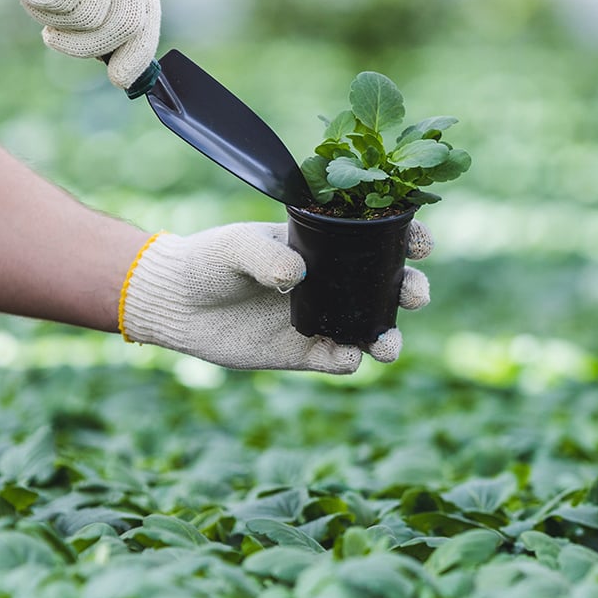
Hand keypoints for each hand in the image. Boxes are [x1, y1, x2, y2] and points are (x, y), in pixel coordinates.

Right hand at [0, 0, 160, 90]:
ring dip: (47, 14)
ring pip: (89, 17)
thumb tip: (115, 62)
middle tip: (49, 36)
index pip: (148, 11)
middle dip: (84, 45)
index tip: (119, 79)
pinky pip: (60, 1)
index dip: (137, 51)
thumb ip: (94, 2)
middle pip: (124, 25)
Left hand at [120, 222, 431, 373]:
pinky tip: (346, 355)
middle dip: (411, 289)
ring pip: (373, 328)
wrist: (178, 304)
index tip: (420, 243)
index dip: (408, 238)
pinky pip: (341, 359)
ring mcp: (323, 317)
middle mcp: (332, 281)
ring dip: (390, 336)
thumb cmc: (209, 260)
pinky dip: (350, 359)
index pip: (378, 238)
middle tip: (413, 295)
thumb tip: (298, 276)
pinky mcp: (306, 352)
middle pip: (390, 285)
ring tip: (387, 345)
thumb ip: (266, 256)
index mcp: (325, 244)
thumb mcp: (235, 246)